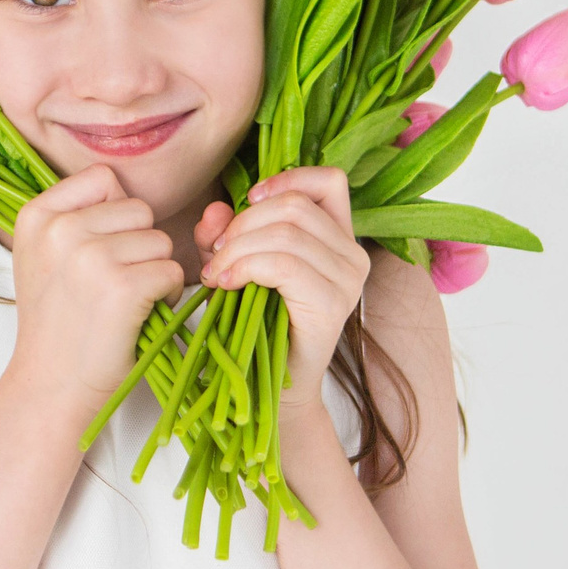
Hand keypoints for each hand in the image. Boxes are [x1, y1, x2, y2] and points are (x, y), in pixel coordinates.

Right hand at [4, 164, 187, 407]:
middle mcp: (61, 229)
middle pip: (139, 210)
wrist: (50, 385)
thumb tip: (123, 186)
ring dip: (155, 272)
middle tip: (112, 284)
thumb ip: (74, 216)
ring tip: (123, 303)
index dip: (116, 215)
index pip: (105, 179)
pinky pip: (174, 271)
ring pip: (160, 241)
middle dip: (139, 246)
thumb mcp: (43, 256)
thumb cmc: (57, 323)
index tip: (99, 252)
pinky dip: (168, 296)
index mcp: (37, 215)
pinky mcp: (123, 287)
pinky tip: (139, 316)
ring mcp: (91, 257)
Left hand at [194, 167, 371, 412]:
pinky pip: (285, 265)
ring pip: (287, 233)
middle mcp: (353, 255)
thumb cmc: (256, 325)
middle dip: (244, 223)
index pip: (329, 181)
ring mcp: (348, 280)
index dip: (287, 179)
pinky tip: (226, 285)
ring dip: (239, 248)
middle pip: (295, 206)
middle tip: (216, 255)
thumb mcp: (235, 266)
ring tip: (216, 274)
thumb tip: (215, 211)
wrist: (271, 390)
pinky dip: (247, 267)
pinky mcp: (332, 305)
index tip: (248, 201)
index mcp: (338, 237)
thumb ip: (224, 234)